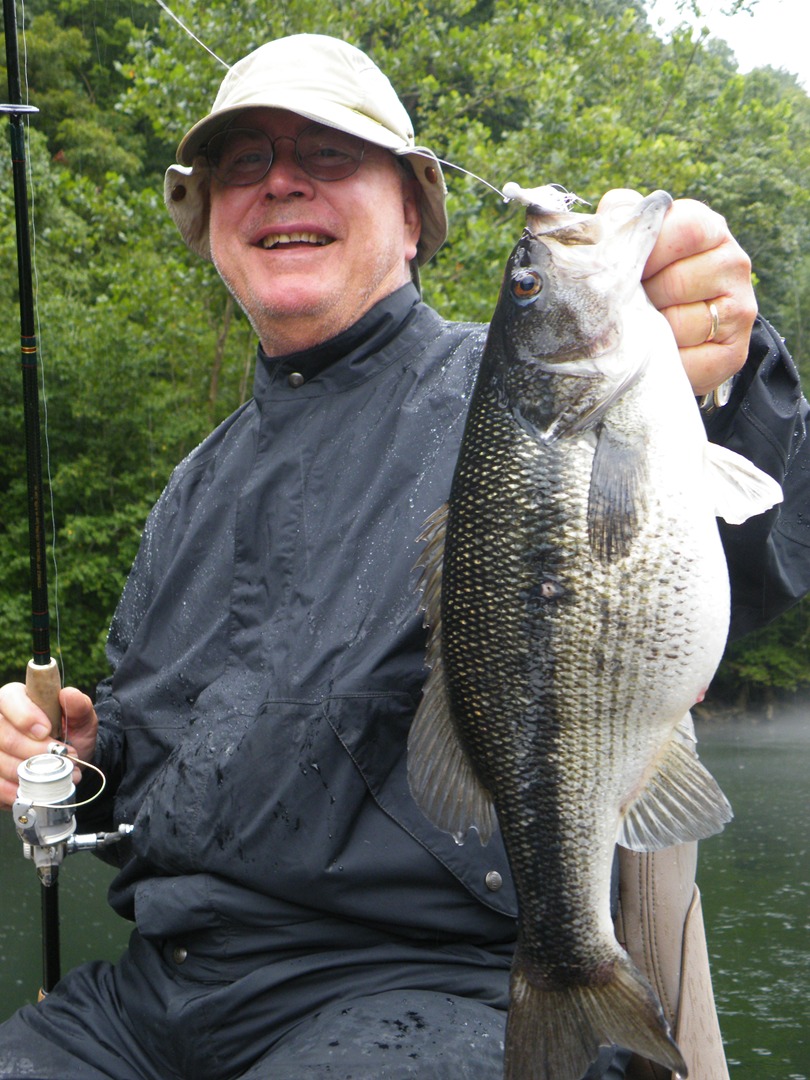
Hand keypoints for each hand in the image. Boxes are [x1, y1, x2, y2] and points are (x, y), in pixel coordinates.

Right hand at [0, 682, 97, 809]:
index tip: (46, 731)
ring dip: (30, 773)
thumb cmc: (72, 734)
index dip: (24, 715)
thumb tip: (68, 694)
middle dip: (34, 751)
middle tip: (60, 757)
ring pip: (0, 762)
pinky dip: (15, 790)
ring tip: (55, 775)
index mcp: (17, 699)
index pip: (8, 698)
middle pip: (4, 736)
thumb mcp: (82, 719)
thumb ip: (79, 706)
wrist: (68, 762)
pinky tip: (32, 791)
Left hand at [597, 189, 756, 395]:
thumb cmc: (645, 280)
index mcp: (709, 229)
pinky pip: (688, 362)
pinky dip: (661, 363)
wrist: (675, 336)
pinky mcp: (734, 353)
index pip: (686, 229)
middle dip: (639, 299)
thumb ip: (620, 220)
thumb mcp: (633, 243)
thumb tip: (606, 214)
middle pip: (675, 282)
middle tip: (624, 306)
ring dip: (647, 333)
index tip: (620, 268)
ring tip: (637, 329)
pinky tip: (652, 356)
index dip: (645, 251)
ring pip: (678, 325)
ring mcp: (739, 310)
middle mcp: (733, 264)